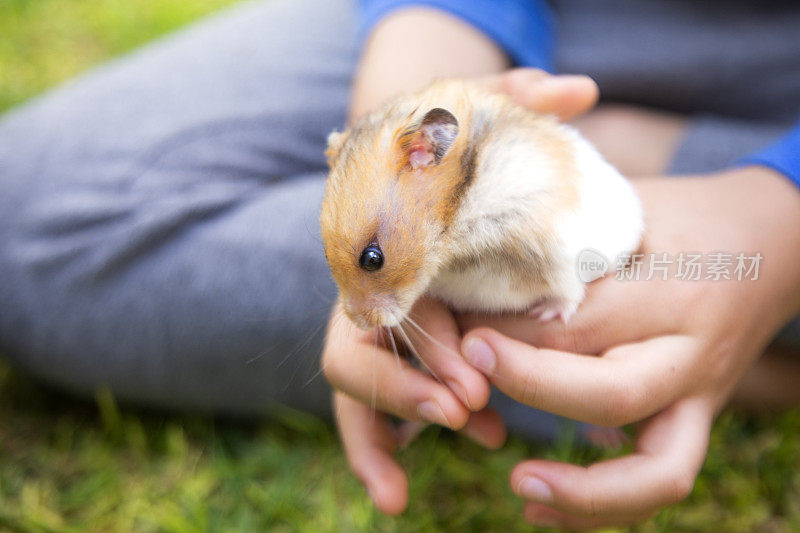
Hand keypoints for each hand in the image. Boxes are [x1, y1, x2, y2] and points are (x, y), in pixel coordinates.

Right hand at [324, 68, 599, 514]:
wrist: (428, 162)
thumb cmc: (455, 144)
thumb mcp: (482, 115)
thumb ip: (520, 100)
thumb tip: (580, 90)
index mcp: (378, 242)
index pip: (380, 310)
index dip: (423, 355)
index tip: (472, 391)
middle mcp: (366, 286)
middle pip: (353, 358)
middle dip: (404, 398)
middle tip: (467, 422)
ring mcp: (377, 320)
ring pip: (356, 390)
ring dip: (386, 434)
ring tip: (400, 494)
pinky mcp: (395, 345)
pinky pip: (375, 401)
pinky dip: (383, 440)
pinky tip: (401, 484)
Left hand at [458, 166, 799, 527]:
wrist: (772, 238)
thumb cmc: (683, 215)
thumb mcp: (626, 208)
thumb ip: (565, 240)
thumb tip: (472, 272)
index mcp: (672, 290)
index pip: (579, 322)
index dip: (509, 332)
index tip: (457, 324)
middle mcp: (692, 353)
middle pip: (612, 393)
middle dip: (530, 387)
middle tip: (468, 367)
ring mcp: (703, 397)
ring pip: (658, 470)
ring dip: (585, 494)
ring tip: (518, 486)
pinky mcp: (700, 418)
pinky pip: (663, 478)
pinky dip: (606, 506)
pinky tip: (543, 507)